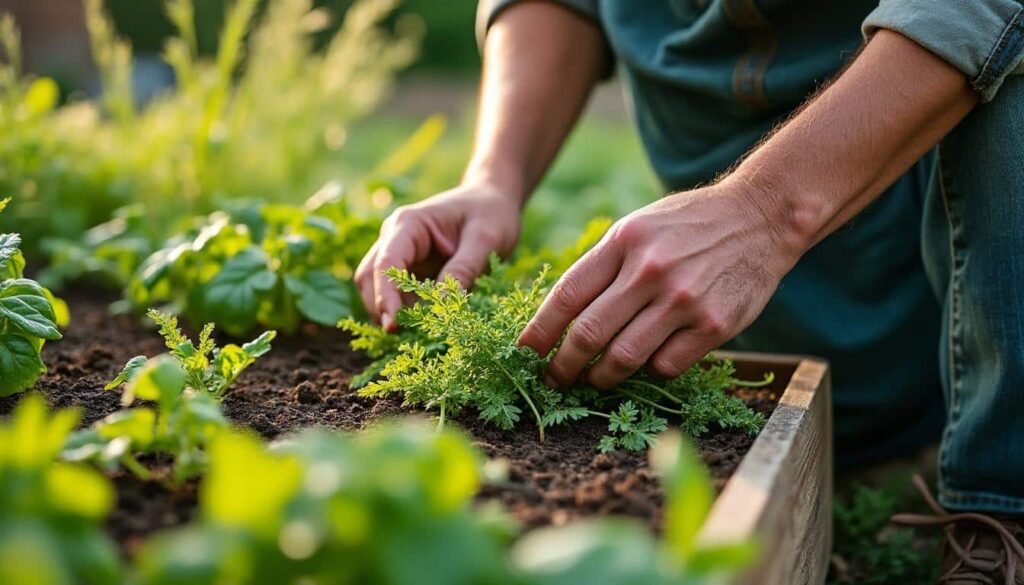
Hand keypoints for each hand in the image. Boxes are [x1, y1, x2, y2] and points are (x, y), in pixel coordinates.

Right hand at [355, 182, 521, 330]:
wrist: (494, 200)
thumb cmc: (491, 213)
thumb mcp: (486, 240)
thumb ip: (463, 270)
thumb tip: (441, 306)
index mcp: (408, 224)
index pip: (385, 264)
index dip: (386, 296)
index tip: (393, 326)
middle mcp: (395, 238)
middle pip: (369, 278)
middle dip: (381, 308)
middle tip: (404, 336)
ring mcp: (400, 254)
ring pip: (377, 289)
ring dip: (392, 312)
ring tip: (420, 332)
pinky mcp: (410, 270)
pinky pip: (398, 295)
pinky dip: (405, 312)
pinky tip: (426, 325)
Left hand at [518, 178, 806, 388]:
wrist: (761, 217)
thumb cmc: (689, 224)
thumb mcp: (639, 227)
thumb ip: (604, 265)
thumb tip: (560, 315)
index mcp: (623, 241)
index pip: (566, 296)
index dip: (538, 331)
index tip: (523, 354)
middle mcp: (649, 271)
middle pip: (588, 333)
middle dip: (562, 365)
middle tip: (554, 379)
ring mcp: (683, 300)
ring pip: (624, 358)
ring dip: (602, 377)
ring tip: (594, 379)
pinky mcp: (714, 326)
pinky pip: (666, 365)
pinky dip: (651, 371)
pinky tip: (649, 363)